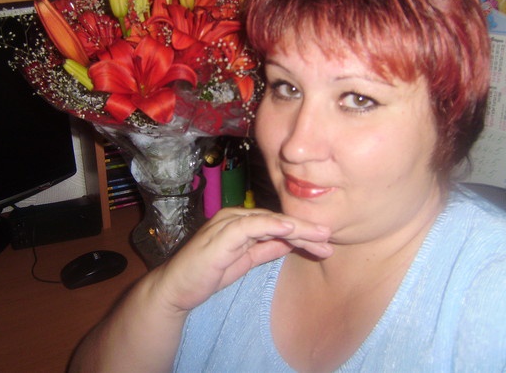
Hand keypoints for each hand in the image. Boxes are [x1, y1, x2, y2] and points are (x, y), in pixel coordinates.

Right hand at [152, 207, 332, 313]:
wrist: (176, 288)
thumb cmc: (207, 273)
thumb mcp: (244, 260)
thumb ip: (265, 249)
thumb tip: (291, 243)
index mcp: (240, 222)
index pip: (277, 223)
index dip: (302, 232)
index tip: (324, 243)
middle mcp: (234, 217)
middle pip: (276, 219)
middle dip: (305, 229)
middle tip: (329, 237)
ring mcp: (226, 223)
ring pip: (268, 220)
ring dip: (296, 228)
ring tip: (320, 236)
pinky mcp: (220, 234)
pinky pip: (249, 225)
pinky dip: (271, 225)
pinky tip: (290, 229)